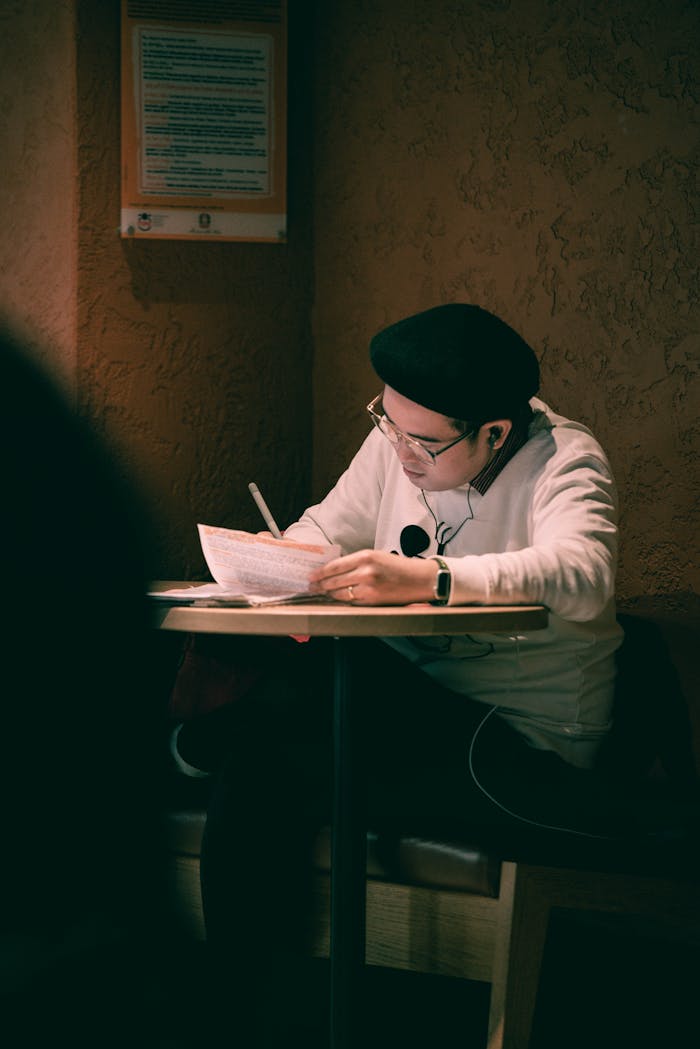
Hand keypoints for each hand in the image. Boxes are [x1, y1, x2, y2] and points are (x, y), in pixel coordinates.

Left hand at [309, 549, 437, 605]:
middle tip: (311, 587)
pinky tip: (337, 600)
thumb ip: (356, 562)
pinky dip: (344, 601)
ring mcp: (369, 588)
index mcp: (365, 556)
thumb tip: (334, 570)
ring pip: (341, 594)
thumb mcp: (376, 556)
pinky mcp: (373, 601)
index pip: (334, 566)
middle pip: (334, 581)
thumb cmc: (398, 566)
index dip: (320, 573)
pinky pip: (352, 602)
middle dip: (320, 585)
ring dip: (329, 594)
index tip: (311, 576)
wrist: (419, 579)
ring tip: (322, 594)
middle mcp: (365, 572)